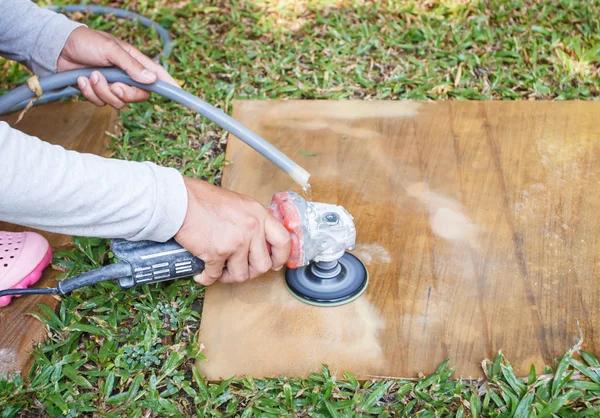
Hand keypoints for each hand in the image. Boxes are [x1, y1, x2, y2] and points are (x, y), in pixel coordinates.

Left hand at [57, 27, 177, 108]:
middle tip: (112, 84)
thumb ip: (131, 66)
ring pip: (117, 102)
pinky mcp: (97, 92)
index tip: (179, 92)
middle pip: (137, 96)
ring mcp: (112, 85)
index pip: (157, 75)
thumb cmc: (86, 42)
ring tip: (90, 75)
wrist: (57, 48)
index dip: (169, 85)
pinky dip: (89, 93)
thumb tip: (152, 79)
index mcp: (133, 62)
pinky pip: (100, 103)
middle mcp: (126, 76)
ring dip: (102, 91)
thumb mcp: (111, 50)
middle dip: (123, 93)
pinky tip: (82, 79)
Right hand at [174, 178, 291, 285]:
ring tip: (219, 270)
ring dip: (229, 277)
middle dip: (250, 271)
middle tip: (238, 268)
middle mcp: (251, 228)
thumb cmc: (203, 200)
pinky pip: (215, 276)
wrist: (179, 200)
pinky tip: (202, 273)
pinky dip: (207, 278)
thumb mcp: (238, 204)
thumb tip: (257, 243)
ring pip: (241, 275)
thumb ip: (251, 221)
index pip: (283, 240)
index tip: (274, 264)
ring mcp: (236, 242)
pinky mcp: (217, 253)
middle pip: (262, 265)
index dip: (281, 257)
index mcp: (259, 214)